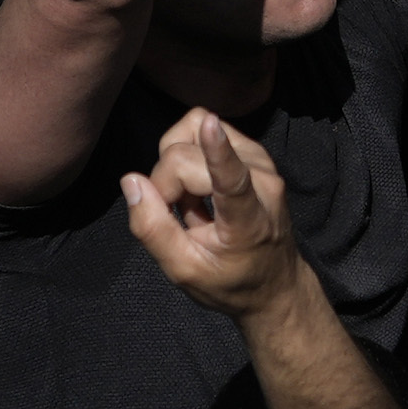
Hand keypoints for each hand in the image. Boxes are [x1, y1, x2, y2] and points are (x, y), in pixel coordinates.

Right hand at [120, 109, 305, 318]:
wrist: (275, 281)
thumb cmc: (230, 282)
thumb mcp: (184, 270)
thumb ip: (154, 230)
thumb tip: (131, 181)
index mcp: (248, 220)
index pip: (232, 180)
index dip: (217, 151)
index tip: (210, 127)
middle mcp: (261, 180)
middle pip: (185, 155)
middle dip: (164, 181)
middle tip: (174, 214)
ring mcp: (259, 158)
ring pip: (193, 130)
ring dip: (176, 163)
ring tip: (190, 201)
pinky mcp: (253, 147)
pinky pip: (202, 129)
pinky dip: (189, 155)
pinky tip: (199, 188)